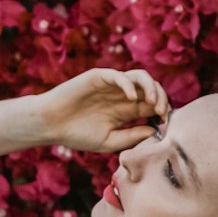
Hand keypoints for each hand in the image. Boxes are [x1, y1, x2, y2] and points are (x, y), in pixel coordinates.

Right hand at [38, 67, 170, 153]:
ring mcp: (112, 85)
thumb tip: (155, 131)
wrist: (51, 125)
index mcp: (127, 111)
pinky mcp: (99, 77)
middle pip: (152, 89)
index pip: (153, 105)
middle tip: (162, 113)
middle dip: (161, 99)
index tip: (167, 123)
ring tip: (152, 102)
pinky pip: (119, 75)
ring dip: (151, 87)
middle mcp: (122, 96)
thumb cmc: (77, 134)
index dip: (163, 111)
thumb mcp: (109, 141)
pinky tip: (130, 97)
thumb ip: (131, 136)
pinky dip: (128, 84)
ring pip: (140, 76)